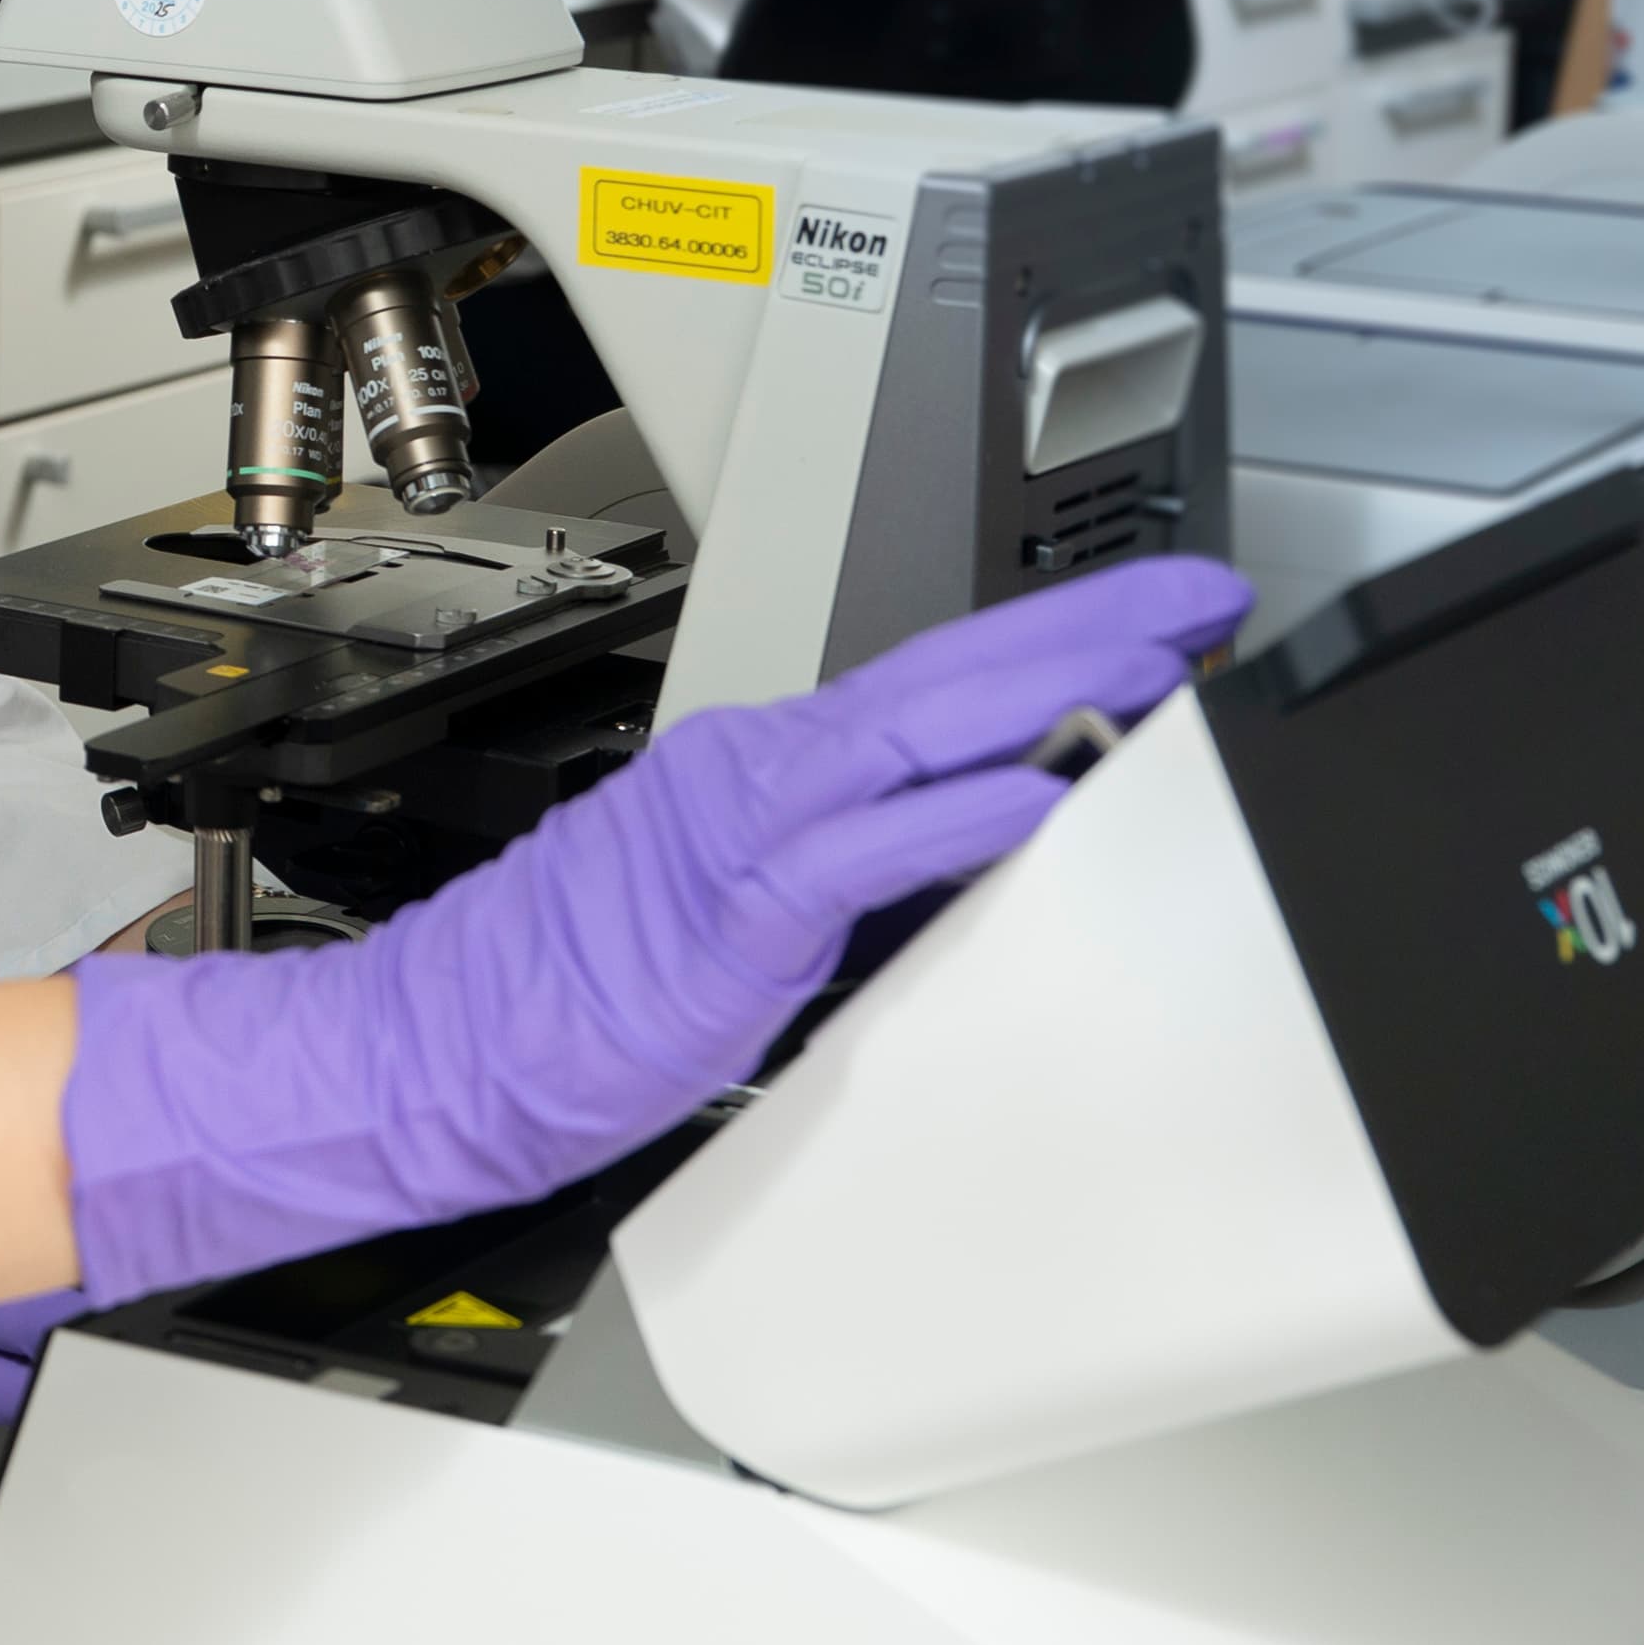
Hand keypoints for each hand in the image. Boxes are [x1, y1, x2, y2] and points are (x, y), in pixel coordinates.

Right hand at [58, 557, 1252, 1303]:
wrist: (441, 1046)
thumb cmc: (575, 999)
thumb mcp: (759, 926)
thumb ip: (866, 880)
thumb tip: (997, 859)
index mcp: (770, 775)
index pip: (942, 686)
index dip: (1062, 642)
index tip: (1168, 617)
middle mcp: (759, 774)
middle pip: (949, 677)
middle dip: (1088, 632)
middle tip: (1202, 598)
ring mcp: (741, 832)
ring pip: (917, 733)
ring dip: (1048, 691)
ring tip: (1159, 663)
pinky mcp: (729, 915)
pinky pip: (859, 853)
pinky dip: (951, 816)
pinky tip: (1033, 796)